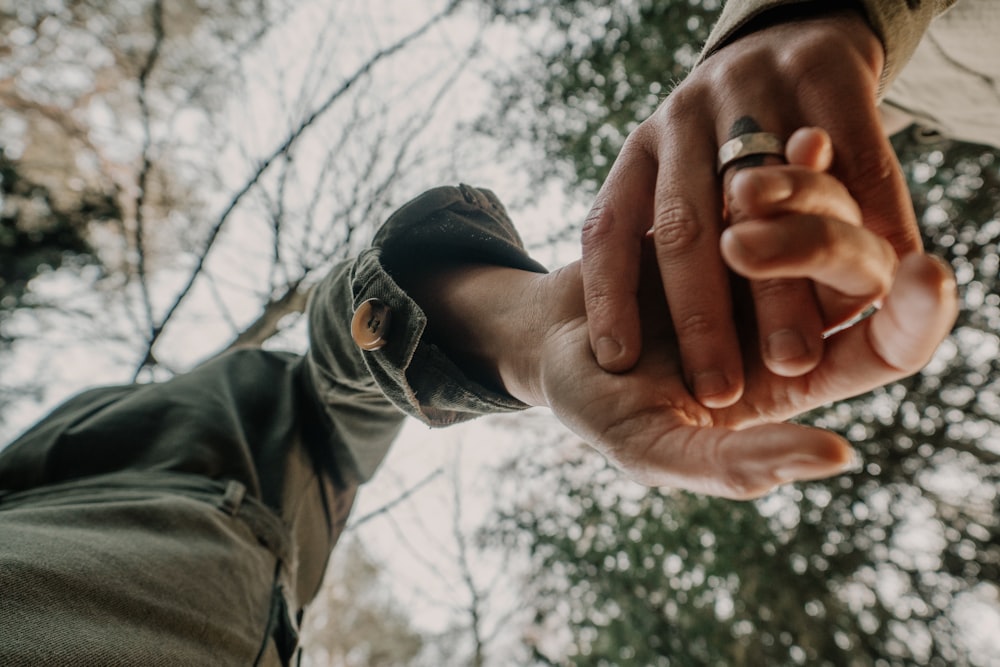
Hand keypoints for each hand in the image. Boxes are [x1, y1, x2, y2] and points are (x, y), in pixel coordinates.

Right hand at [411, 156, 955, 498]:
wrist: (544, 338)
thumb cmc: (599, 406)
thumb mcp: (653, 449)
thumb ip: (734, 466)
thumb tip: (838, 455)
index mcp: (797, 377)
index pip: (890, 348)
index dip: (917, 316)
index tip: (929, 274)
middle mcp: (794, 312)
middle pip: (858, 266)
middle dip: (826, 242)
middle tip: (746, 240)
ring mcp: (760, 257)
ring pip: (822, 211)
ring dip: (807, 194)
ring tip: (756, 187)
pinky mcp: (723, 209)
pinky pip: (770, 179)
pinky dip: (788, 162)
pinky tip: (800, 142)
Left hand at [581, 8, 921, 409]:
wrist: (788, 35)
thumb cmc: (726, 138)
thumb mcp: (674, 171)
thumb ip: (663, 235)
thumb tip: (622, 343)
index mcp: (641, 152)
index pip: (608, 228)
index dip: (608, 294)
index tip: (616, 359)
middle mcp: (684, 119)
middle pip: (682, 227)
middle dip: (700, 317)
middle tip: (717, 389)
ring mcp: (752, 93)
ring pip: (761, 196)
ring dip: (778, 283)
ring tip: (791, 356)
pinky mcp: (823, 70)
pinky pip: (848, 155)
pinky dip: (870, 215)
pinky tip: (887, 275)